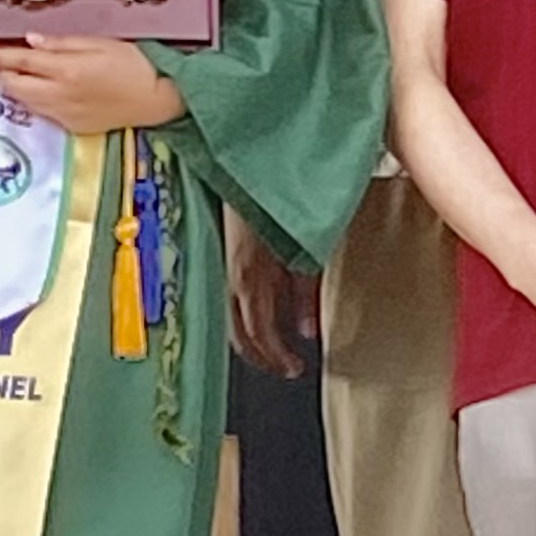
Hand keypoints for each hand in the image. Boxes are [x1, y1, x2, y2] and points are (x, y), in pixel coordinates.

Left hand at [0, 37, 187, 136]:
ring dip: (17, 89)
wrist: (157, 98)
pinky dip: (36, 101)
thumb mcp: (100, 43)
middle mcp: (62, 95)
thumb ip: (62, 43)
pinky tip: (43, 91)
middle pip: (16, 87)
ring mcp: (66, 114)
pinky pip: (45, 113)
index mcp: (67, 70)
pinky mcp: (74, 126)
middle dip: (2, 75)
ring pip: (27, 103)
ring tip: (15, 76)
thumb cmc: (134, 65)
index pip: (21, 62)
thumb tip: (32, 41)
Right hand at [227, 212, 316, 378]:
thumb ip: (305, 292)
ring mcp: (229, 268)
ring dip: (255, 338)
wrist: (254, 167)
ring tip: (278, 349)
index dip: (276, 358)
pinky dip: (251, 315)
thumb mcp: (304, 252)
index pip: (258, 334)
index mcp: (249, 279)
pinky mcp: (231, 257)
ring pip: (235, 318)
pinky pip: (236, 299)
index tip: (295, 369)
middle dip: (264, 357)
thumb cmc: (277, 204)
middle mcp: (234, 278)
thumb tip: (306, 329)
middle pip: (241, 334)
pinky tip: (270, 314)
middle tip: (286, 367)